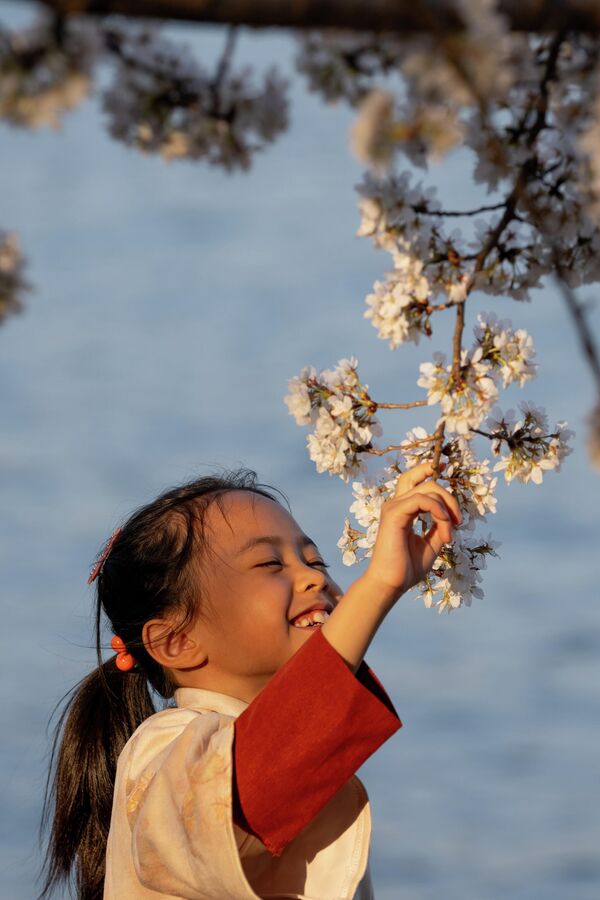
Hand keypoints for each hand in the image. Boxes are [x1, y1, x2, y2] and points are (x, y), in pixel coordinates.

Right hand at [363, 461, 461, 601]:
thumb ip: (439, 526)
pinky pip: (423, 500)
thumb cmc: (407, 567)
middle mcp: (395, 504)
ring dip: (446, 510)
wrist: (391, 584)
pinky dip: (439, 511)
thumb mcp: (431, 544)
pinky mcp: (394, 514)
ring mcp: (393, 507)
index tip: (446, 464)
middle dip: (449, 497)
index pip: (414, 480)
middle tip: (458, 521)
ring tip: (449, 534)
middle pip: (426, 481)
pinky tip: (444, 528)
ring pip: (428, 490)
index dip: (428, 469)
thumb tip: (450, 516)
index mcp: (402, 509)